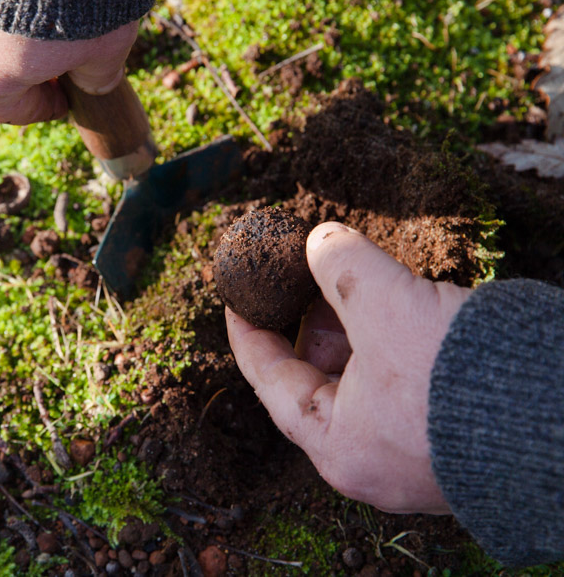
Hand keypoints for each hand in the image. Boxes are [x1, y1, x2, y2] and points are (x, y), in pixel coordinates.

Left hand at [226, 221, 472, 513]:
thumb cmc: (464, 378)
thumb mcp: (387, 305)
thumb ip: (342, 266)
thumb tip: (320, 241)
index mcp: (338, 445)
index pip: (270, 381)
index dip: (249, 331)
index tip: (239, 299)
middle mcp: (374, 461)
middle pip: (320, 381)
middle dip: (315, 323)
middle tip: (311, 277)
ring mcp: (418, 456)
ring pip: (369, 382)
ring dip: (363, 330)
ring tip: (368, 284)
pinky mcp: (458, 441)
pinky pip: (410, 388)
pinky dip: (399, 346)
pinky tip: (411, 308)